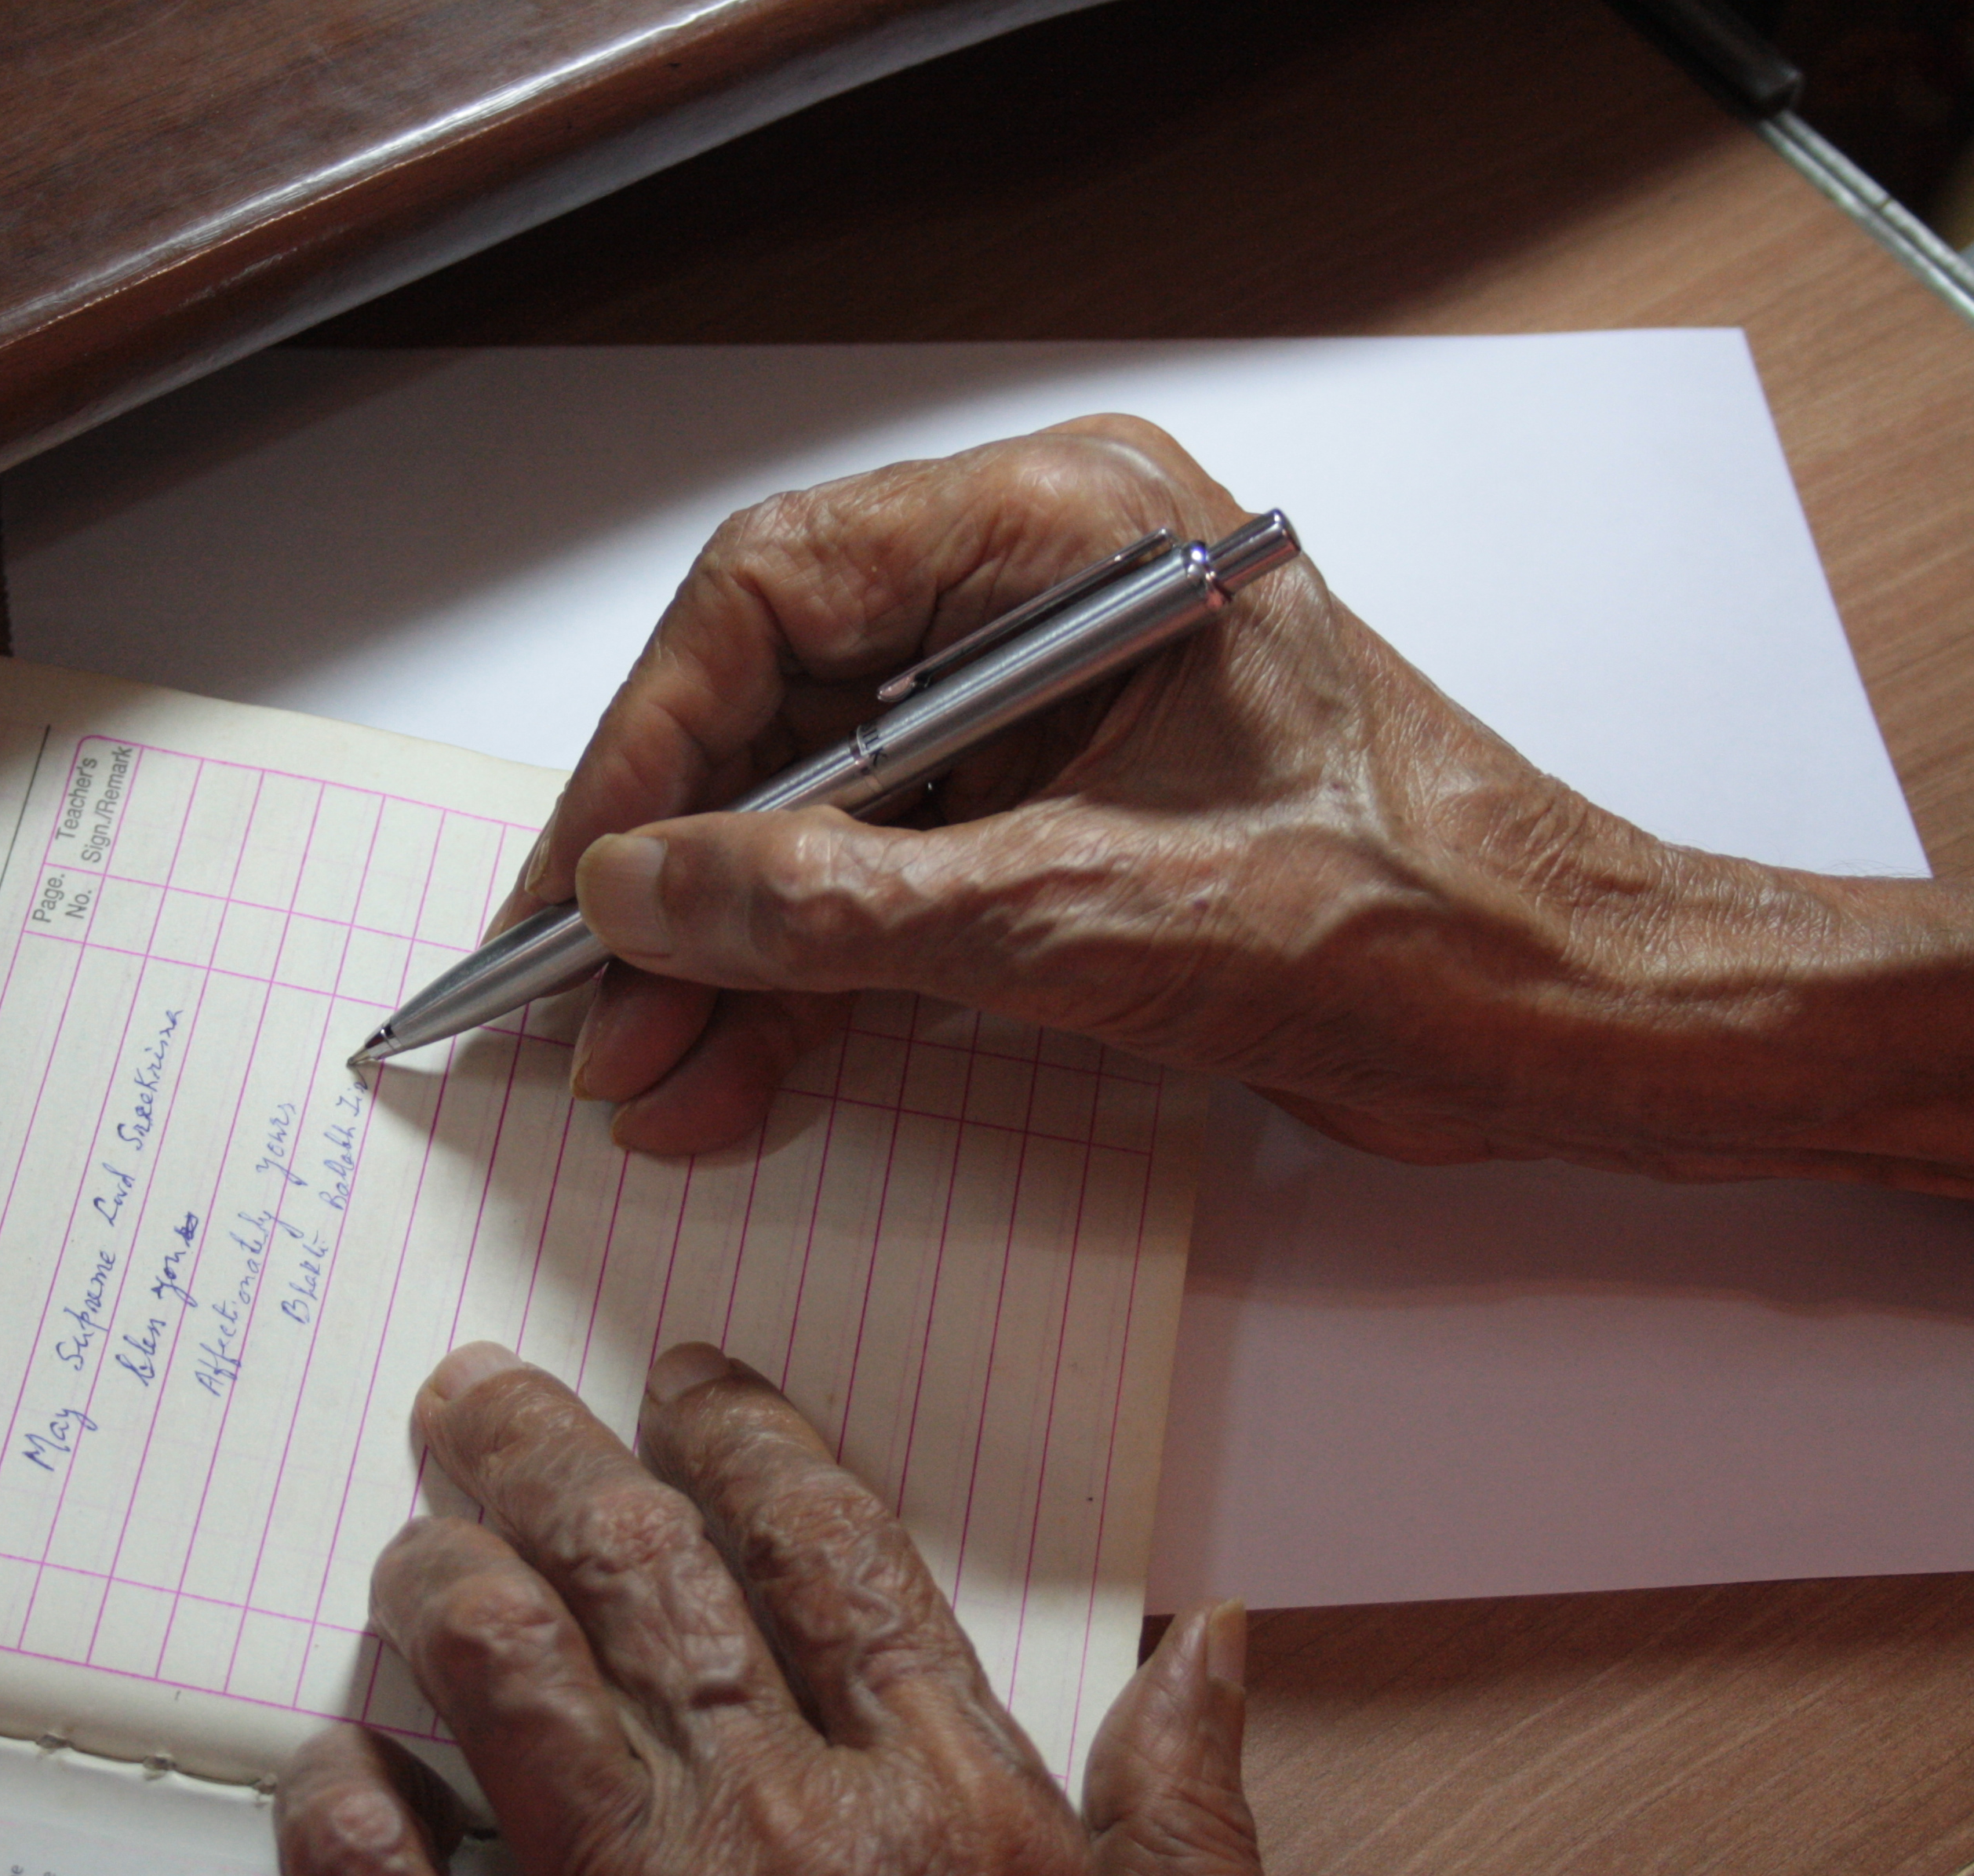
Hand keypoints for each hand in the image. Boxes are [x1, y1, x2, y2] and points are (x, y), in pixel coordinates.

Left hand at [272, 1341, 1294, 1875]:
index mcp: (956, 1820)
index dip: (743, 1436)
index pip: (828, 1548)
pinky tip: (340, 1763)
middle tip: (480, 1401)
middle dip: (541, 1451)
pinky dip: (338, 1802)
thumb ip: (1193, 1827)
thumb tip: (1210, 1639)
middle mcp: (783, 1844)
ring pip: (496, 1671)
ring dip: (437, 1581)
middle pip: (636, 1566)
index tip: (686, 1386)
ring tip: (415, 1549)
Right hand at [510, 416, 1973, 1191]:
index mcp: (1068, 529)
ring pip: (817, 815)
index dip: (649, 746)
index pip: (777, 594)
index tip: (577, 887)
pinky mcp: (1053, 817)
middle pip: (777, 708)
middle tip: (579, 1008)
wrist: (1567, 1020)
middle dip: (675, 876)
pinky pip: (882, 886)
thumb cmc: (1408, 924)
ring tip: (639, 1078)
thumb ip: (840, 903)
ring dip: (723, 956)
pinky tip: (727, 1077)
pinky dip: (805, 986)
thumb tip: (639, 896)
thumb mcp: (1087, 915)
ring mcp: (1043, 709)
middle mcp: (1040, 591)